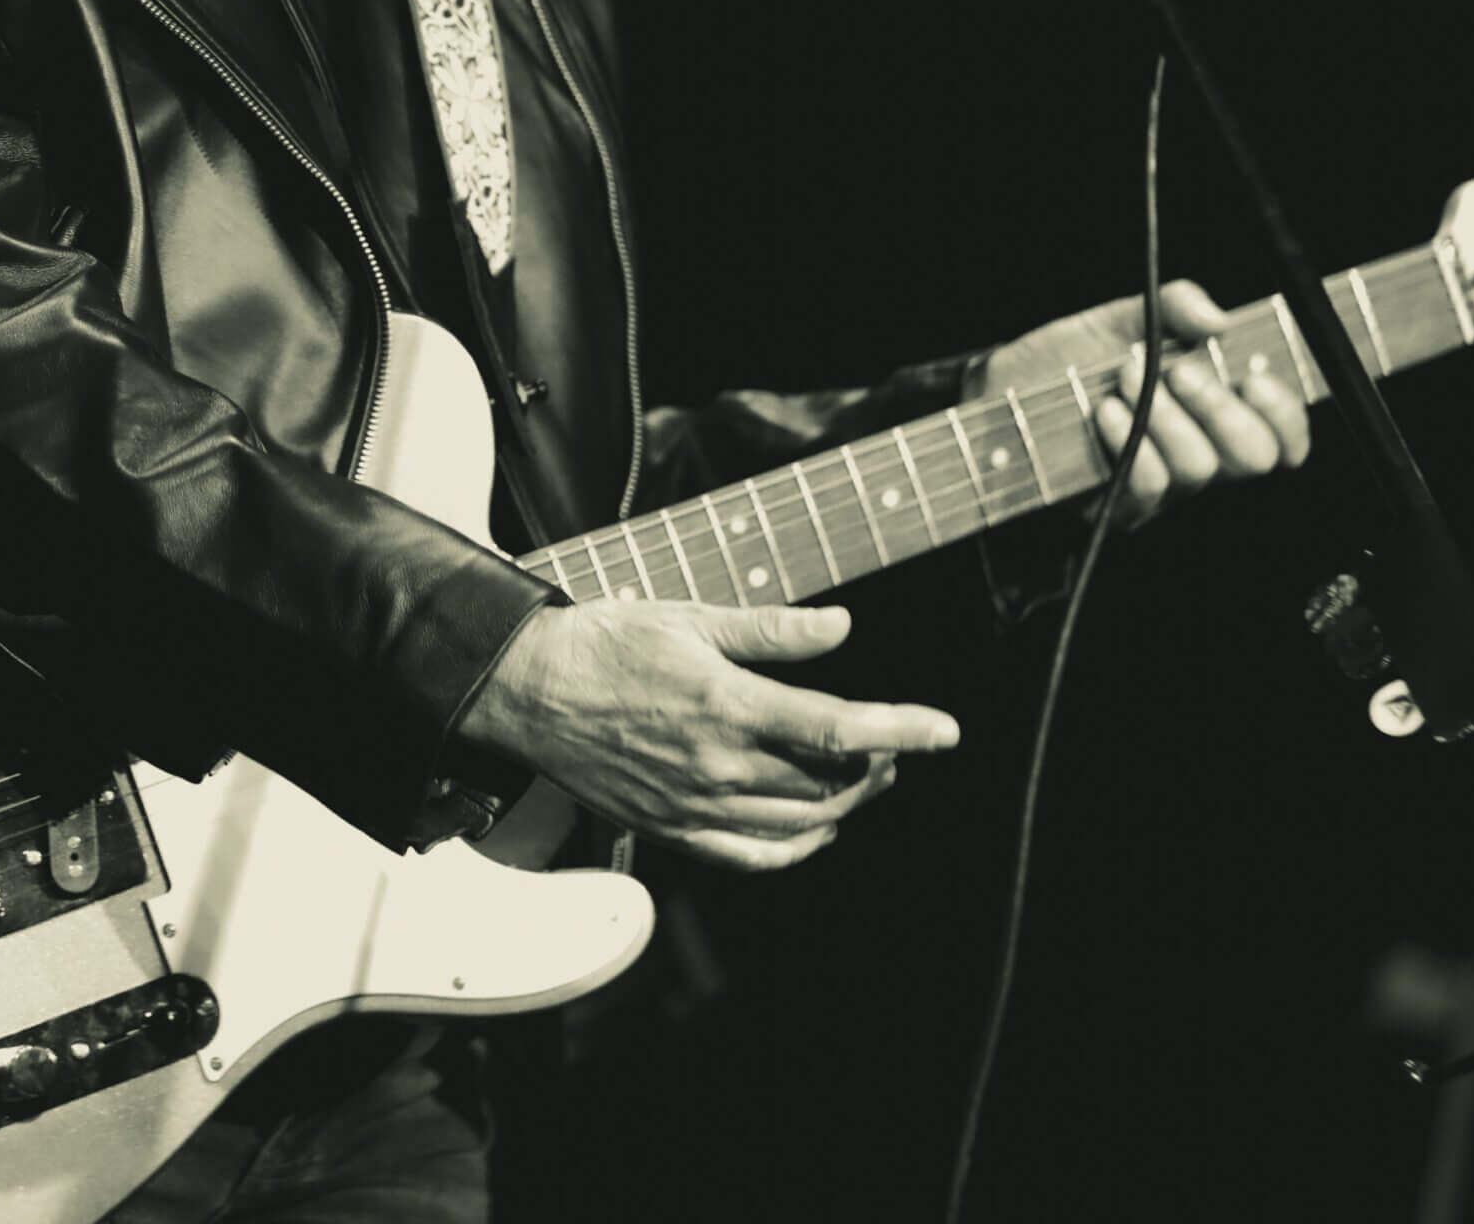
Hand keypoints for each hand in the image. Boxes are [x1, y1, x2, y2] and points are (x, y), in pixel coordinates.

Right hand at [456, 599, 957, 871]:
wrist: (529, 689)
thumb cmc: (604, 644)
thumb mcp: (691, 617)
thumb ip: (772, 631)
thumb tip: (840, 629)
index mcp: (726, 705)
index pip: (839, 728)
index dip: (901, 729)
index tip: (945, 729)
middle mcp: (717, 765)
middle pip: (830, 780)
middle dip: (878, 761)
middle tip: (894, 737)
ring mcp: (696, 805)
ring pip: (802, 820)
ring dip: (848, 800)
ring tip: (864, 772)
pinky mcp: (674, 829)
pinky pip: (755, 855)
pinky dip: (799, 846)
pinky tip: (818, 827)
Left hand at [982, 278, 1311, 526]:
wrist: (996, 391)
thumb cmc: (1063, 361)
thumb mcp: (1118, 318)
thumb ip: (1172, 306)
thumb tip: (1218, 319)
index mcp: (1212, 412)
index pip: (1282, 436)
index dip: (1286, 415)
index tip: (1255, 378)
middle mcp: (1196, 455)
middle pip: (1253, 458)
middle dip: (1222, 408)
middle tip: (1179, 371)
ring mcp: (1160, 486)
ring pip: (1200, 469)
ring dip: (1165, 415)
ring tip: (1124, 377)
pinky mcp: (1118, 506)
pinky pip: (1149, 486)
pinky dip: (1130, 440)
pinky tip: (1103, 412)